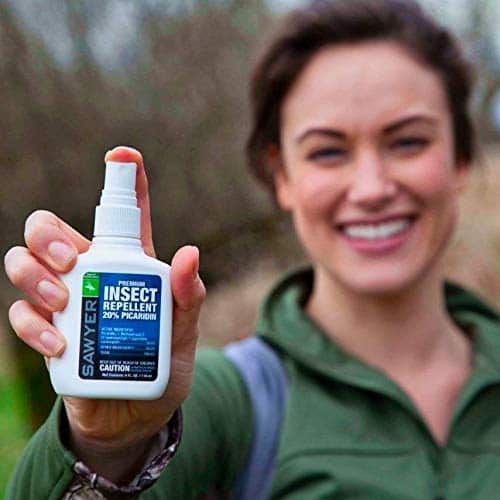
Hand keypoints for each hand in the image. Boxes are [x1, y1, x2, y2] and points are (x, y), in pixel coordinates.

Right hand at [4, 146, 205, 481]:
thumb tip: (189, 253)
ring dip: (33, 273)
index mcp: (129, 265)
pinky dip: (34, 324)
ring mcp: (64, 302)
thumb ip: (190, 295)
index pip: (126, 214)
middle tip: (71, 259)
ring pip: (23, 262)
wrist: (136, 414)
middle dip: (48, 232)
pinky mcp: (47, 333)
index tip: (122, 154)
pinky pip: (22, 314)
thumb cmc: (163, 363)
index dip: (124, 179)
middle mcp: (90, 274)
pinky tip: (59, 342)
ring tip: (63, 298)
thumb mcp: (185, 330)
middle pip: (49, 229)